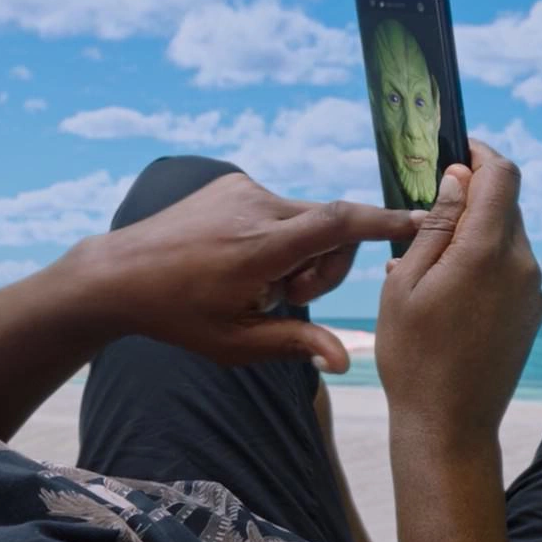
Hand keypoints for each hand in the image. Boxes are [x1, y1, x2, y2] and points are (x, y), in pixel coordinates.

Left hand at [75, 172, 420, 372]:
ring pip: (307, 218)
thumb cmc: (178, 318)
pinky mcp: (233, 181)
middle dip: (325, 264)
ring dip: (299, 250)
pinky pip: (280, 207)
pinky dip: (276, 234)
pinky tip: (238, 257)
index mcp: (260, 250)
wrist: (118, 274)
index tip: (422, 219)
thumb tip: (345, 361)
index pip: (338, 224)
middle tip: (287, 298)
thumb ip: (295, 345)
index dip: (384, 221)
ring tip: (257, 280)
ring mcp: (243, 189)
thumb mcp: (235, 344)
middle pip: (331, 227)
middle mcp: (256, 209)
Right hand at [377, 140, 541, 446]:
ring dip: (475, 233)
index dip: (482, 153)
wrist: (449, 425)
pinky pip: (510, 268)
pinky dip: (483, 263)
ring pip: (508, 236)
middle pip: (505, 204)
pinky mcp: (533, 311)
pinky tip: (447, 291)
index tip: (458, 149)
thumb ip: (436, 224)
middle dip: (472, 197)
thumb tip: (459, 178)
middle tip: (429, 209)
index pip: (502, 175)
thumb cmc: (414, 355)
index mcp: (487, 251)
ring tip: (428, 262)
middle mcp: (521, 264)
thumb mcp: (406, 282)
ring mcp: (532, 290)